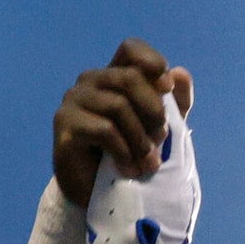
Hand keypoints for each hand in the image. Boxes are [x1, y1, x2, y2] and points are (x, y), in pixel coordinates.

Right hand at [53, 39, 193, 206]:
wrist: (99, 194)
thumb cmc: (130, 156)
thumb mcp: (159, 129)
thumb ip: (174, 103)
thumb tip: (180, 73)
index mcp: (113, 76)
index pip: (130, 49)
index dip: (152, 62)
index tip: (166, 89)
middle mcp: (90, 81)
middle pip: (130, 78)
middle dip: (154, 112)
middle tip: (160, 141)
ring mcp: (73, 101)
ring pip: (118, 105)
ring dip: (141, 138)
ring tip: (148, 163)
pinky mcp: (65, 125)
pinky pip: (105, 129)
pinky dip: (124, 151)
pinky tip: (129, 168)